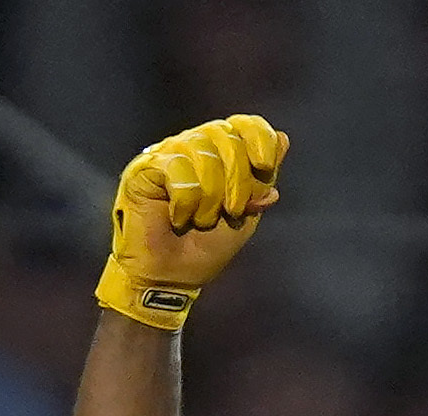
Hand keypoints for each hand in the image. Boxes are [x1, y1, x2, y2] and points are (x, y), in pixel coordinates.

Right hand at [99, 114, 289, 329]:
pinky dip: (186, 201)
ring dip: (211, 196)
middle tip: (232, 211)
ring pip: (202, 152)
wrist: (171, 279)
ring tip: (201, 221)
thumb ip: (261, 180)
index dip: (258, 138)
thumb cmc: (204, 249)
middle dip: (237, 178)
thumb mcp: (245, 214)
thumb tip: (283, 139)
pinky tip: (179, 219)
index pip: (242, 124)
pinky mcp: (144, 168)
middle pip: (225, 135)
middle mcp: (192, 146)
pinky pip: (176, 169)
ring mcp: (166, 154)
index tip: (265, 164)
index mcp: (218, 154)